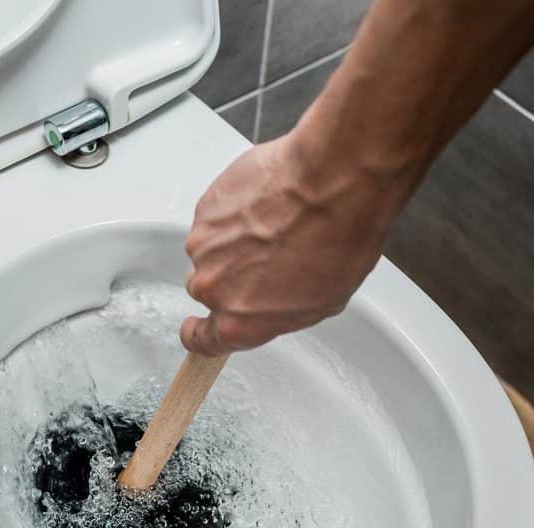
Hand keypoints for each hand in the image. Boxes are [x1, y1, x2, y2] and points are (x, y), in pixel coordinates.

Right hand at [180, 133, 391, 355]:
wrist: (333, 181)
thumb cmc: (336, 238)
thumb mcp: (322, 301)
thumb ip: (279, 312)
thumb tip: (273, 304)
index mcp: (240, 321)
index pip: (202, 340)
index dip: (198, 334)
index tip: (196, 329)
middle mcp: (213, 288)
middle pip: (206, 291)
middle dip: (229, 278)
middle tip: (266, 259)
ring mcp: (204, 246)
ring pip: (209, 251)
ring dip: (233, 243)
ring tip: (273, 226)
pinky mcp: (205, 208)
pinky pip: (213, 218)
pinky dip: (234, 214)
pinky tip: (267, 205)